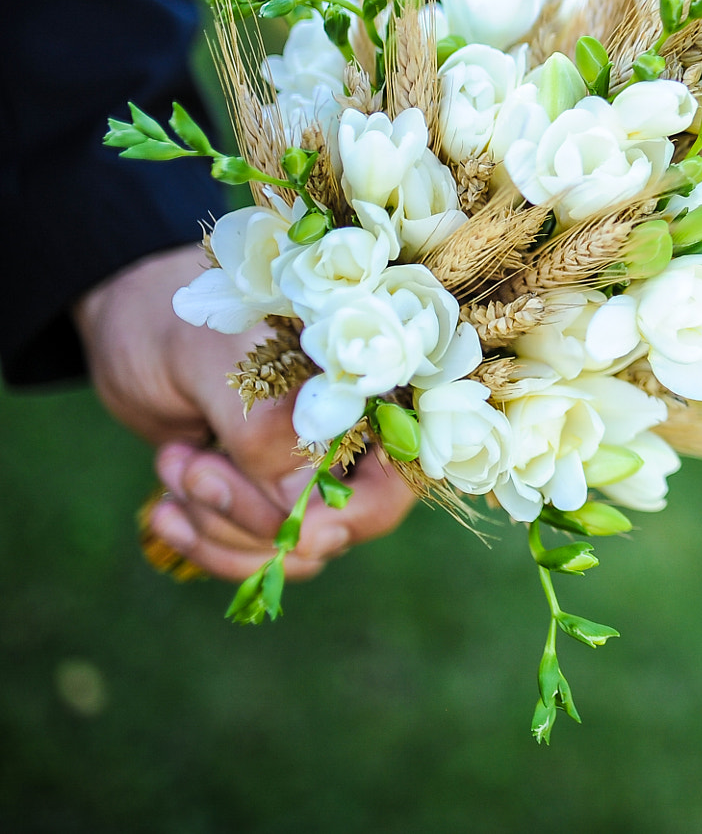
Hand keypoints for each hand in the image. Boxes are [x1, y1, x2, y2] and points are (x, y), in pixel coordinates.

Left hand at [74, 242, 414, 580]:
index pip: (404, 465)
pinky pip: (257, 554)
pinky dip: (208, 542)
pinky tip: (164, 509)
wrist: (127, 319)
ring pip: (296, 546)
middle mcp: (358, 427)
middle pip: (349, 521)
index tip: (294, 534)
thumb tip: (297, 503)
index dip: (357, 510)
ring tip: (174, 466)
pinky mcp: (269, 498)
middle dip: (263, 518)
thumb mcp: (214, 357)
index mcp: (371, 376)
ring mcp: (315, 468)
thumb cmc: (177, 316)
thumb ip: (264, 426)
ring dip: (222, 527)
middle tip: (194, 471)